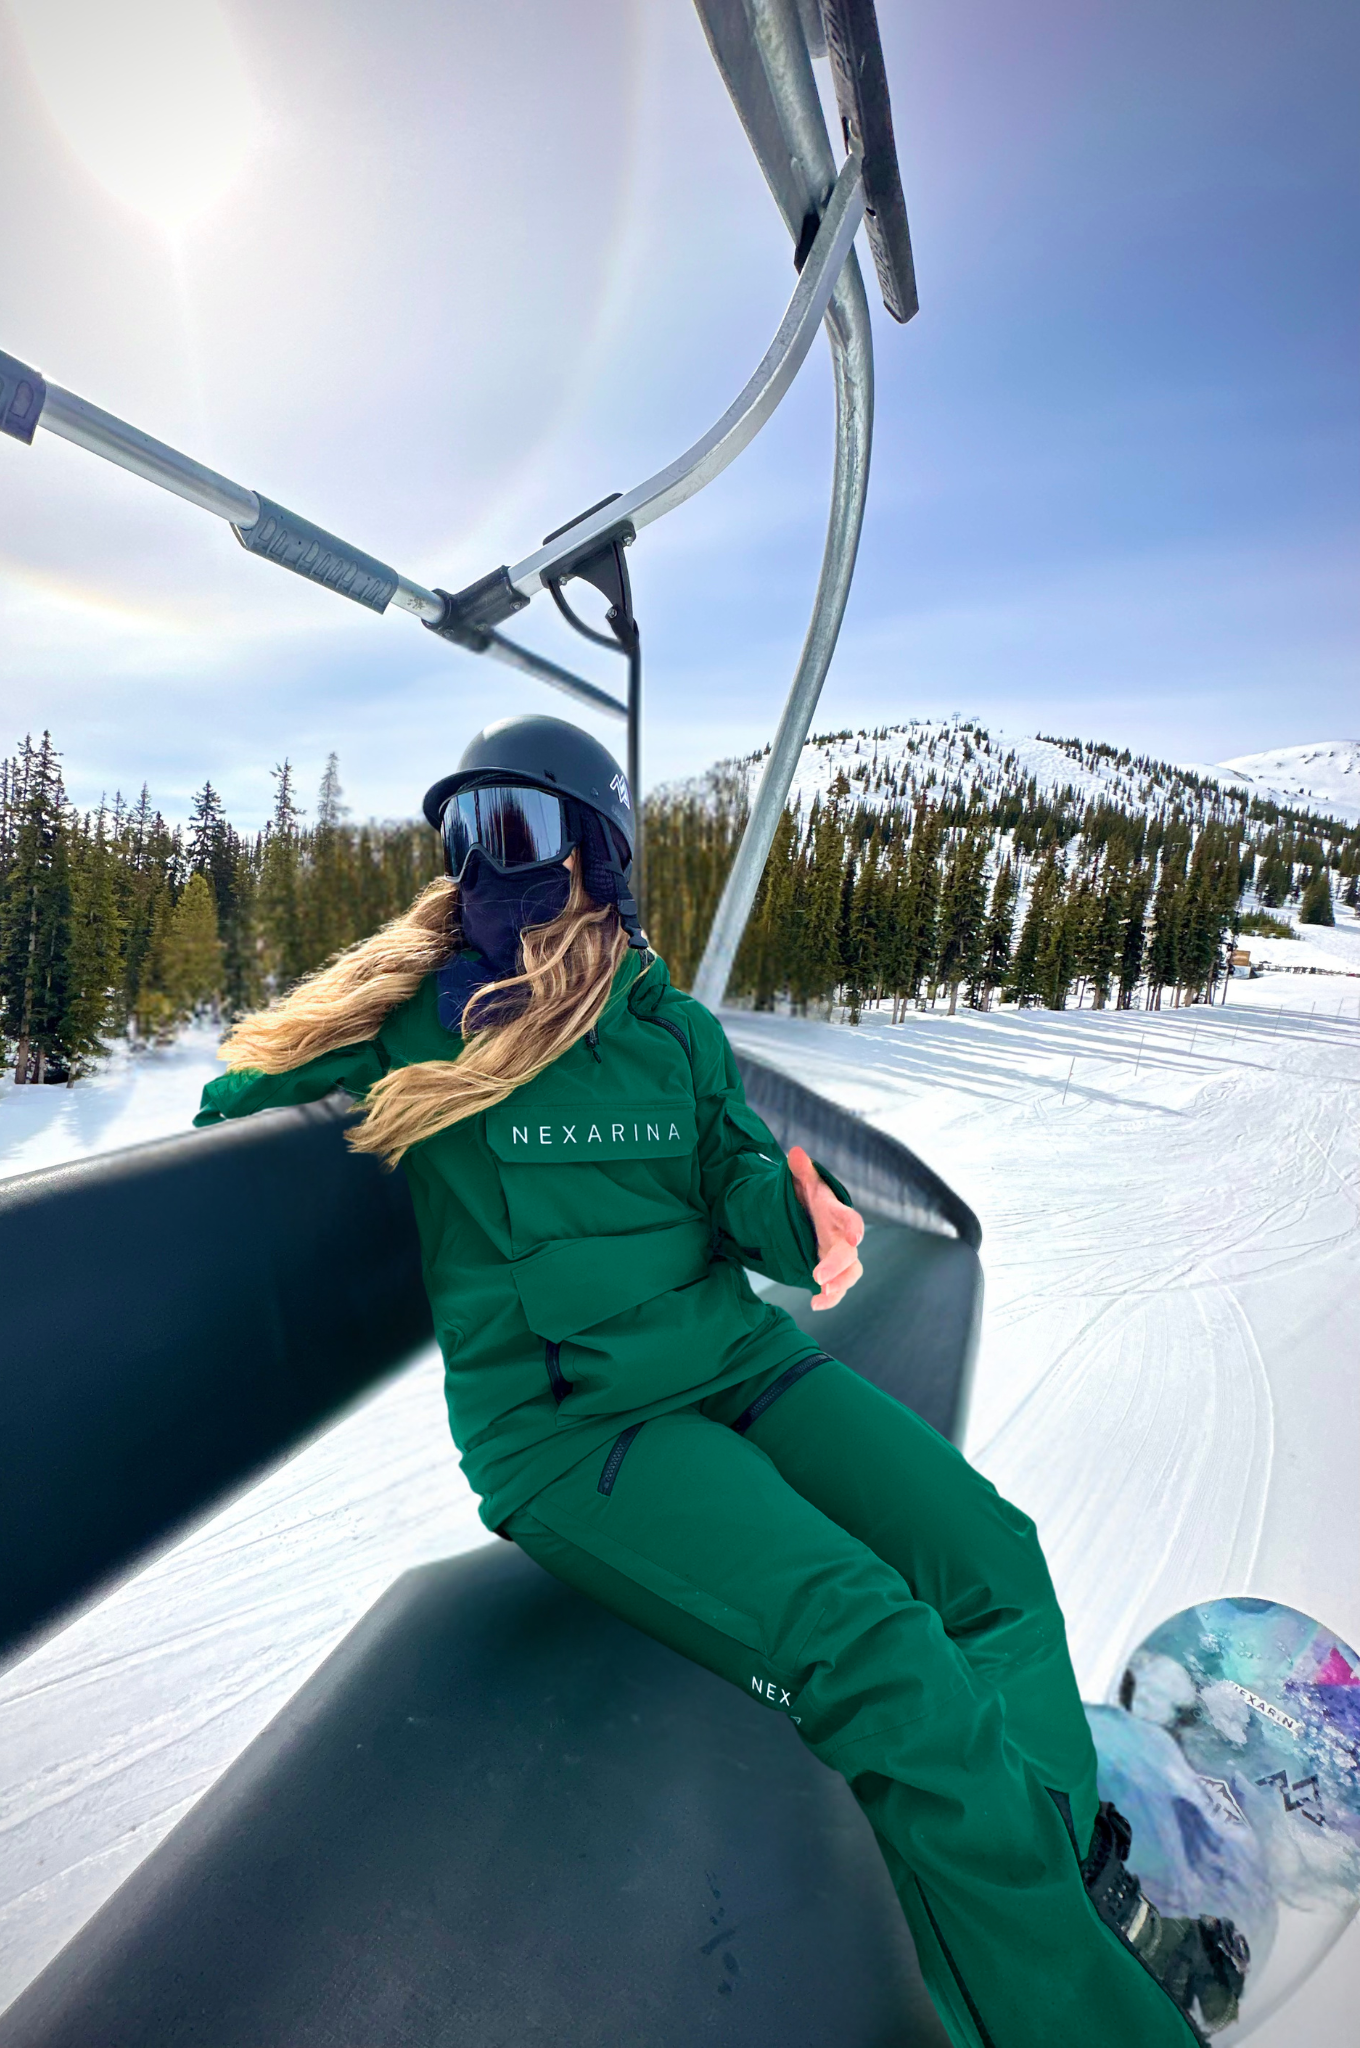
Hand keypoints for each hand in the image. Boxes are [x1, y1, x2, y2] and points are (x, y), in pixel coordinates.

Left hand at [787, 1145, 864, 1311]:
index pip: (851, 1220)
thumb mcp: (802, 1182)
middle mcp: (842, 1237)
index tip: (856, 1237)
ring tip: (823, 1295)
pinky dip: (829, 1299)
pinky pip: (837, 1289)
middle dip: (837, 1266)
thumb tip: (795, 1152)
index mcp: (836, 1214)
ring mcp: (838, 1256)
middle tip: (819, 1277)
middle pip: (849, 1254)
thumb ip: (801, 1170)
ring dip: (839, 1286)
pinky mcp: (832, 1271)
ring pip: (849, 1274)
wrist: (807, 1215)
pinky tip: (814, 1305)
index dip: (854, 1227)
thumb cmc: (808, 1197)